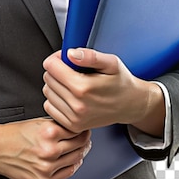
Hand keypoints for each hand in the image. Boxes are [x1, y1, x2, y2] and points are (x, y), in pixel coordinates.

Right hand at [0, 118, 90, 178]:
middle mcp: (49, 150)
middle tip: (85, 135)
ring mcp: (47, 167)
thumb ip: (57, 124)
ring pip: (76, 158)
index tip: (84, 125)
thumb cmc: (14, 134)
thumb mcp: (38, 121)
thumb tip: (76, 126)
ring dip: (81, 152)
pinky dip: (74, 165)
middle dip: (85, 139)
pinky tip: (73, 159)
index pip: (77, 130)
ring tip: (81, 146)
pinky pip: (68, 172)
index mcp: (48, 132)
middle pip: (80, 144)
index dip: (83, 127)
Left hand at [42, 49, 164, 136]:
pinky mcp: (72, 125)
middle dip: (56, 70)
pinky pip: (50, 107)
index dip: (56, 58)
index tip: (65, 58)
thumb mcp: (111, 62)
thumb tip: (70, 53)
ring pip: (47, 92)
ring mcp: (74, 118)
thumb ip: (89, 56)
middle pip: (48, 78)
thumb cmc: (120, 82)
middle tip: (71, 69)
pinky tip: (69, 95)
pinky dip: (56, 99)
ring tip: (72, 82)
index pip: (51, 66)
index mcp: (83, 87)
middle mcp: (77, 105)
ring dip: (55, 84)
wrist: (130, 105)